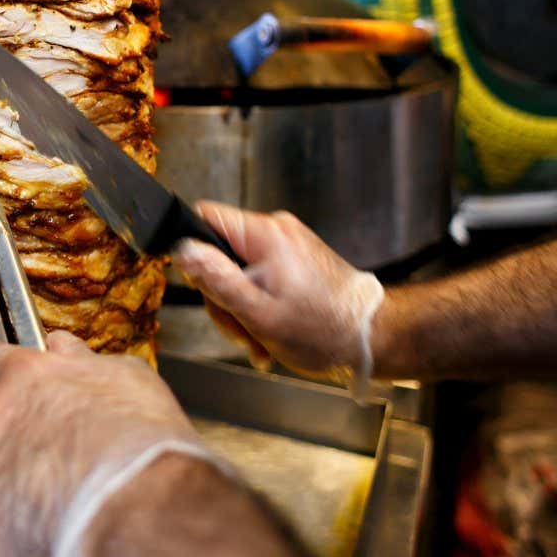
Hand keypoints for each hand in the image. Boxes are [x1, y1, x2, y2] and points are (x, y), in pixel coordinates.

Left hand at [0, 331, 208, 556]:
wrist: (143, 526)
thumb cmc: (145, 452)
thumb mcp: (129, 381)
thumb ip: (82, 361)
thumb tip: (63, 349)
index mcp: (23, 379)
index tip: (9, 385)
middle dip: (14, 435)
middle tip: (59, 452)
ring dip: (18, 483)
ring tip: (68, 499)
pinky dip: (20, 528)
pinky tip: (59, 530)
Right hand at [172, 201, 383, 389]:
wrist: (374, 338)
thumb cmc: (324, 331)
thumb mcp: (258, 312)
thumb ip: (217, 279)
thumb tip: (183, 250)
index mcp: (265, 235)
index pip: (205, 217)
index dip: (192, 251)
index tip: (203, 285)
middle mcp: (277, 231)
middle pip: (220, 252)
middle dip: (223, 296)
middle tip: (240, 328)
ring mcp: (289, 245)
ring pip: (239, 271)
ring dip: (242, 309)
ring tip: (260, 339)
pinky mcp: (297, 260)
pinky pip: (262, 277)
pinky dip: (260, 305)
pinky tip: (270, 333)